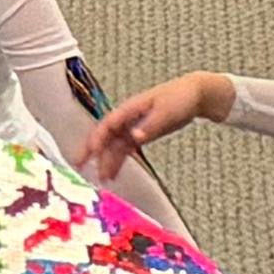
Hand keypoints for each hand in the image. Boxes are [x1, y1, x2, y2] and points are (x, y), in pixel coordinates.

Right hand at [82, 75, 229, 180]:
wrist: (194, 95)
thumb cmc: (179, 98)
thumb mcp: (166, 112)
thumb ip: (149, 126)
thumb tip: (135, 137)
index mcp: (130, 109)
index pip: (108, 124)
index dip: (98, 138)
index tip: (90, 152)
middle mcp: (127, 118)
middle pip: (105, 135)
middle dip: (92, 150)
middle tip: (79, 165)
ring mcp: (133, 126)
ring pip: (114, 145)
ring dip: (107, 160)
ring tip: (102, 178)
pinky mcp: (140, 133)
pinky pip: (125, 149)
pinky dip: (118, 160)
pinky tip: (114, 173)